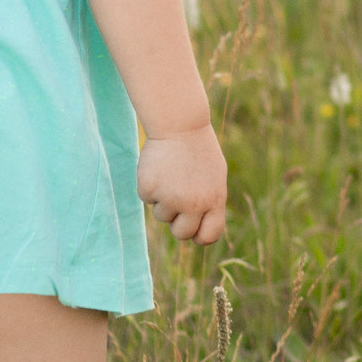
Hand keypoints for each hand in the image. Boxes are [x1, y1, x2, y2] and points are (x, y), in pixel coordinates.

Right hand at [139, 123, 226, 245]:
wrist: (179, 125)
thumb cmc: (199, 150)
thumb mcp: (215, 176)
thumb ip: (209, 203)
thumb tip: (201, 231)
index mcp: (214, 200)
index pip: (209, 235)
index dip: (199, 236)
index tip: (193, 229)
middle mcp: (194, 203)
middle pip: (182, 233)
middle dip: (177, 223)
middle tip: (176, 201)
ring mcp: (171, 197)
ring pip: (162, 216)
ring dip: (163, 200)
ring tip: (171, 175)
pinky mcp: (150, 189)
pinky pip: (146, 199)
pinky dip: (149, 187)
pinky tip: (158, 168)